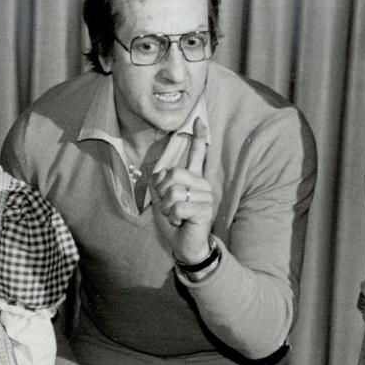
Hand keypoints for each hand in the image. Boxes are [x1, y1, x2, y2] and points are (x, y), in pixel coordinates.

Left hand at [150, 119, 213, 262]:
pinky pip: (177, 207)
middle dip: (162, 194)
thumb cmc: (175, 222)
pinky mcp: (205, 209)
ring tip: (176, 216)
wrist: (185, 245)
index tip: (198, 119)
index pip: (197, 154)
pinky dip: (173, 218)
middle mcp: (202, 184)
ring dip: (167, 208)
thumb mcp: (161, 200)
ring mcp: (206, 196)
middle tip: (169, 208)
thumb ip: (159, 184)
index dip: (197, 137)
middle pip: (173, 174)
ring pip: (174, 192)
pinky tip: (181, 222)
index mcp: (193, 179)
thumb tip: (158, 172)